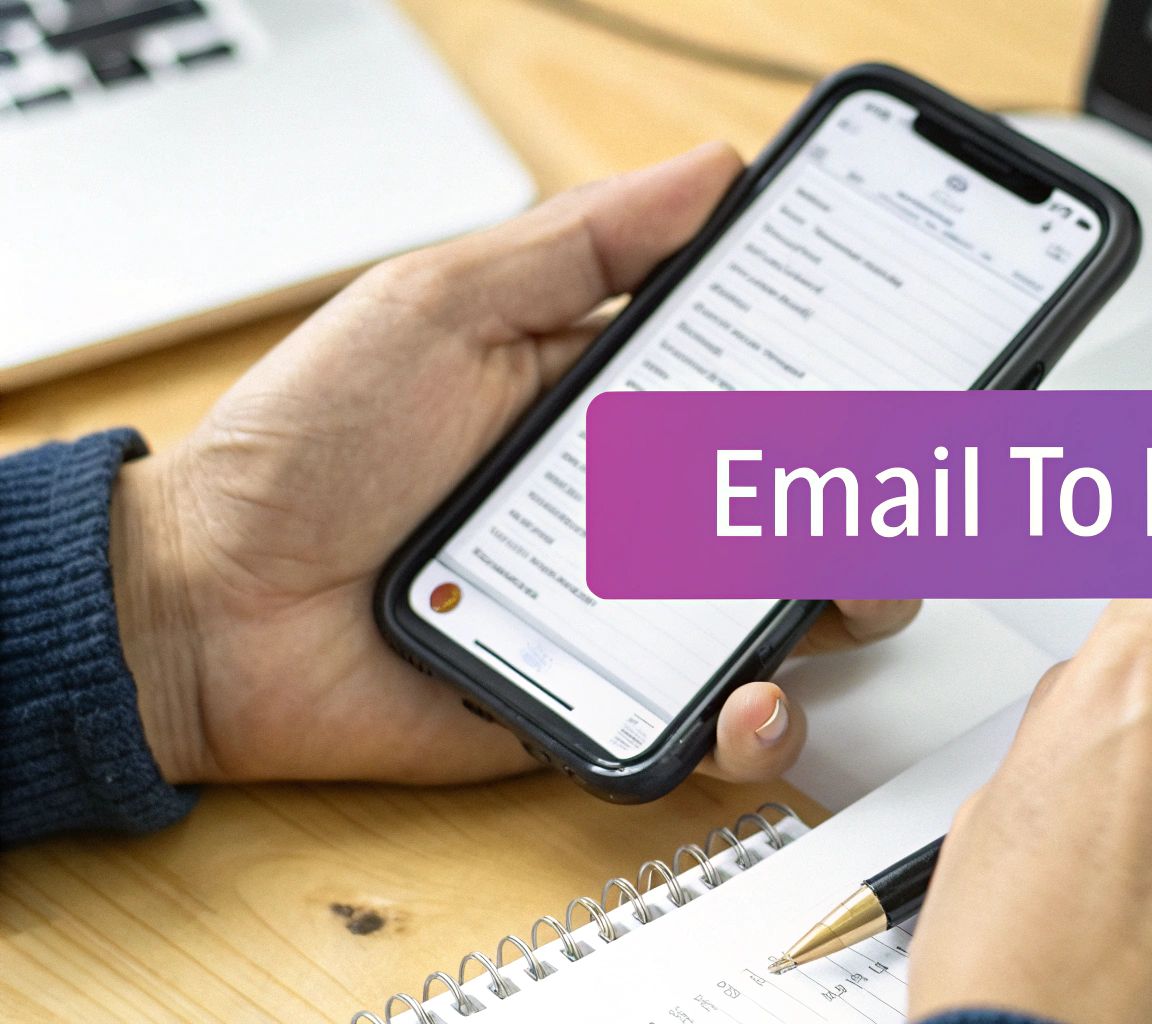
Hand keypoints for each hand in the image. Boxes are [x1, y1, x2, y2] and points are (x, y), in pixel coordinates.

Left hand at [110, 142, 917, 786]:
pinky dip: (750, 723)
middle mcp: (640, 504)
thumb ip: (576, 244)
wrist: (204, 609)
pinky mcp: (603, 699)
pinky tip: (742, 695)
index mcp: (617, 399)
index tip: (907, 364)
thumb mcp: (439, 306)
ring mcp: (630, 607)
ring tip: (837, 590)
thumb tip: (709, 172)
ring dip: (845, 606)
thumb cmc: (304, 446)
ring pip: (787, 616)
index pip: (768, 381)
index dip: (848, 375)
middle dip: (876, 498)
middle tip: (888, 486)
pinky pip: (705, 724)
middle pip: (804, 503)